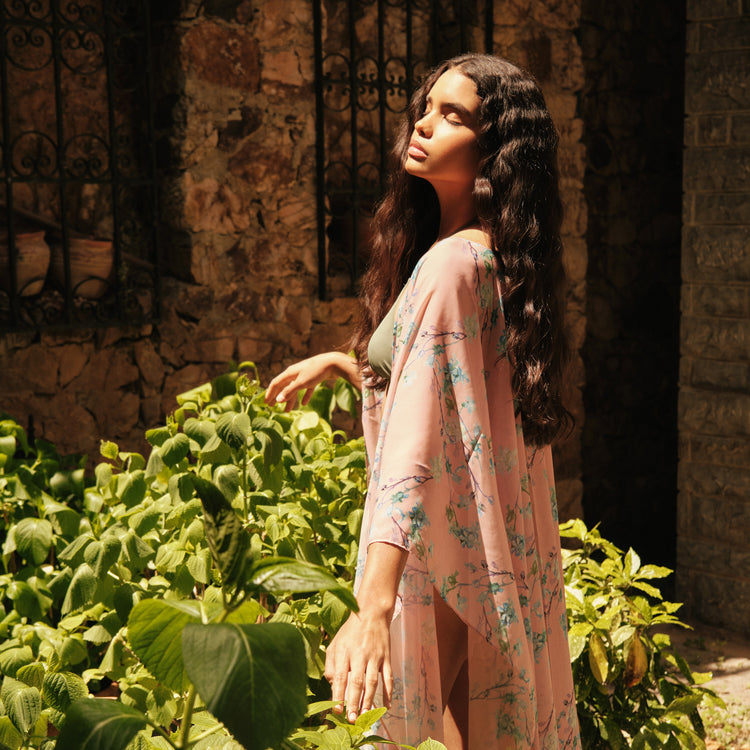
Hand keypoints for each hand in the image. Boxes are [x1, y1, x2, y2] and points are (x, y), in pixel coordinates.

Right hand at [265, 352, 360, 409]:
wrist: (334, 363)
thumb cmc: (316, 371)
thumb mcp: (301, 382)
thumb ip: (289, 391)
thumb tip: (278, 400)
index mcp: (290, 372)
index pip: (276, 383)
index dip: (269, 393)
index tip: (265, 403)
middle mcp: (295, 373)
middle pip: (283, 386)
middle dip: (277, 397)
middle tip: (271, 407)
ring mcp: (305, 375)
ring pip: (294, 389)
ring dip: (290, 399)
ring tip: (287, 410)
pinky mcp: (314, 378)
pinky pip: (306, 388)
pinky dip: (304, 396)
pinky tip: (304, 403)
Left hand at [324, 542, 405, 720]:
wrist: (372, 612)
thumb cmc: (350, 631)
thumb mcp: (335, 643)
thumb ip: (331, 664)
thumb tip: (333, 685)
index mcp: (344, 651)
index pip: (341, 676)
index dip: (338, 695)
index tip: (337, 711)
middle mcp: (360, 654)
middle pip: (357, 681)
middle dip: (353, 702)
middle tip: (351, 720)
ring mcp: (375, 656)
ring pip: (373, 681)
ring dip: (369, 700)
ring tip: (365, 716)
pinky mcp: (387, 657)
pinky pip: (388, 677)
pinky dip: (389, 692)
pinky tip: (386, 705)